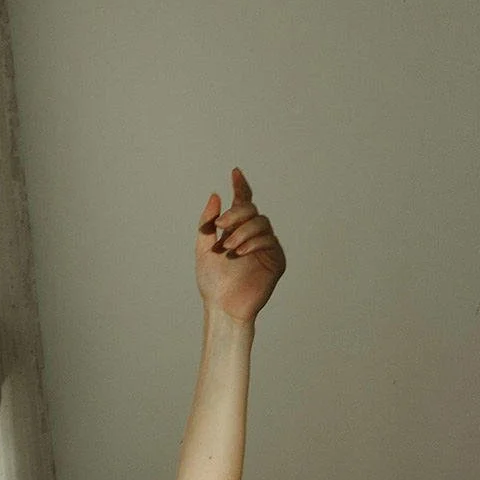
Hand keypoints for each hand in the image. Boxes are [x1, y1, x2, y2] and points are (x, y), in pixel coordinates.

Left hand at [196, 167, 284, 321]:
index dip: (241, 187)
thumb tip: (215, 196)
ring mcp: (266, 247)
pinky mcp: (276, 261)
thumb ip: (207, 223)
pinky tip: (239, 252)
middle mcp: (253, 236)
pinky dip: (253, 242)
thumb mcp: (203, 248)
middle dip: (236, 214)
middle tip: (219, 227)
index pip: (242, 203)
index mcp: (236, 230)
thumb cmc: (213, 283)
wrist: (222, 307)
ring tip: (228, 248)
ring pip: (260, 223)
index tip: (235, 172)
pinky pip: (268, 241)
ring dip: (242, 231)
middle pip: (251, 210)